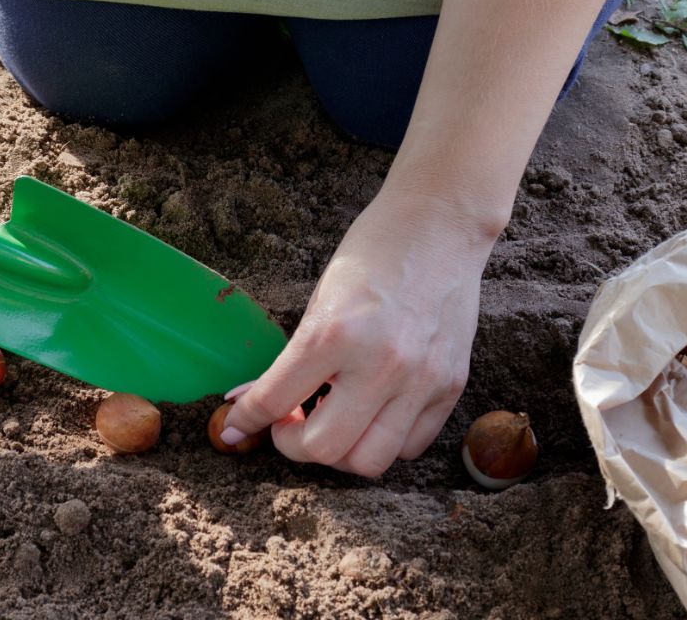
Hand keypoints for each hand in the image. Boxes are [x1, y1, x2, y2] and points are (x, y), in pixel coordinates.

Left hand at [221, 188, 494, 476]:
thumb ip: (294, 359)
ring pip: (369, 461)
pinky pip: (410, 446)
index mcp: (333, 334)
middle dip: (293, 444)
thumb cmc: (373, 252)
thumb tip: (254, 401)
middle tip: (289, 422)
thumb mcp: (320, 300)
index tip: (235, 428)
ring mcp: (421, 381)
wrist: (440, 225)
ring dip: (340, 451)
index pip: (274, 401)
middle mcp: (380, 365)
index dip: (246, 421)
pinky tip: (372, 413)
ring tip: (332, 422)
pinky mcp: (451, 387)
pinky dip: (383, 440)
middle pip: (324, 449)